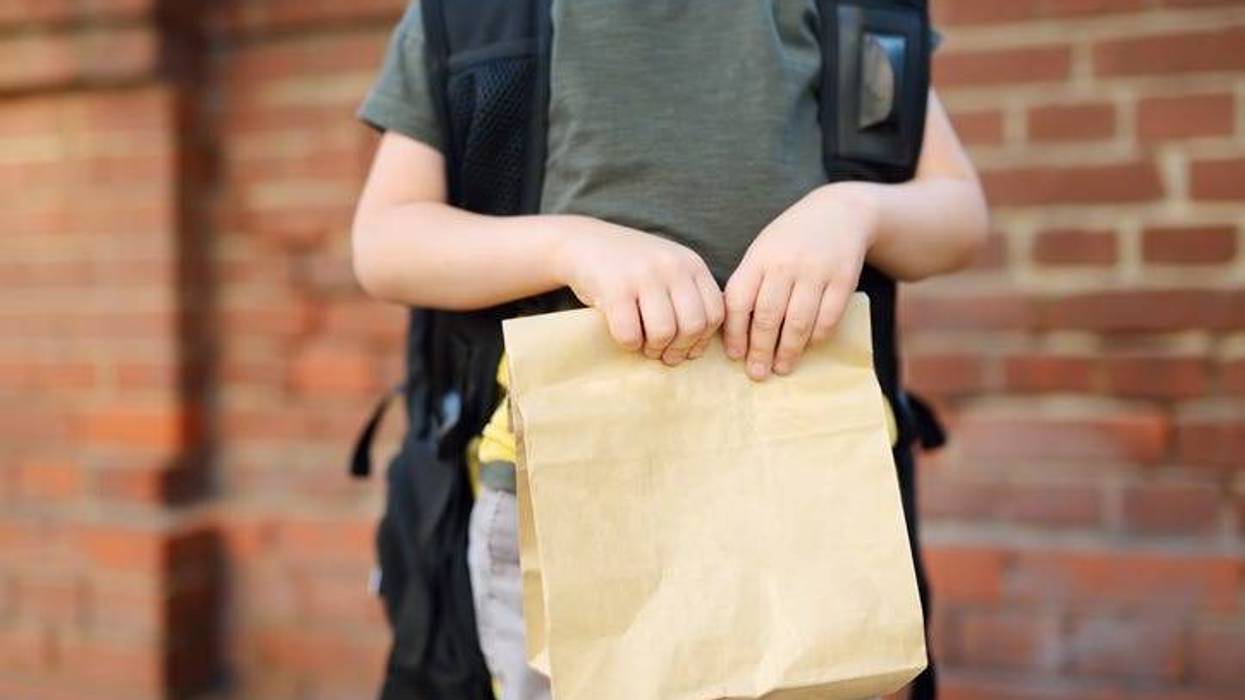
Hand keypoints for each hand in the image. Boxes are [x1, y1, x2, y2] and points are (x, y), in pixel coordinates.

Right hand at [555, 217, 724, 364]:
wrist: (583, 243)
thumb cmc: (630, 267)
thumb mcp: (668, 270)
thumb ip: (689, 298)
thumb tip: (700, 347)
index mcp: (691, 263)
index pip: (715, 313)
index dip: (702, 340)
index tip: (686, 349)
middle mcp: (672, 266)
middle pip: (693, 326)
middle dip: (679, 349)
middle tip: (663, 354)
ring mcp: (643, 275)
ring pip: (664, 333)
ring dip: (653, 349)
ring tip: (645, 346)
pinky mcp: (614, 288)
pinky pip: (630, 334)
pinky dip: (628, 344)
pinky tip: (624, 335)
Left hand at [723, 185, 876, 379]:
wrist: (839, 212)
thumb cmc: (790, 240)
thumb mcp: (763, 251)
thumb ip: (749, 283)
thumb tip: (732, 331)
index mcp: (759, 258)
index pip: (739, 301)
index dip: (734, 333)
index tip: (735, 356)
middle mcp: (785, 264)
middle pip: (767, 316)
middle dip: (760, 350)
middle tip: (757, 373)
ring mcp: (816, 271)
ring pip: (798, 322)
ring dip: (788, 351)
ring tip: (782, 368)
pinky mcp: (843, 279)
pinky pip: (828, 318)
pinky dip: (816, 337)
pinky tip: (808, 347)